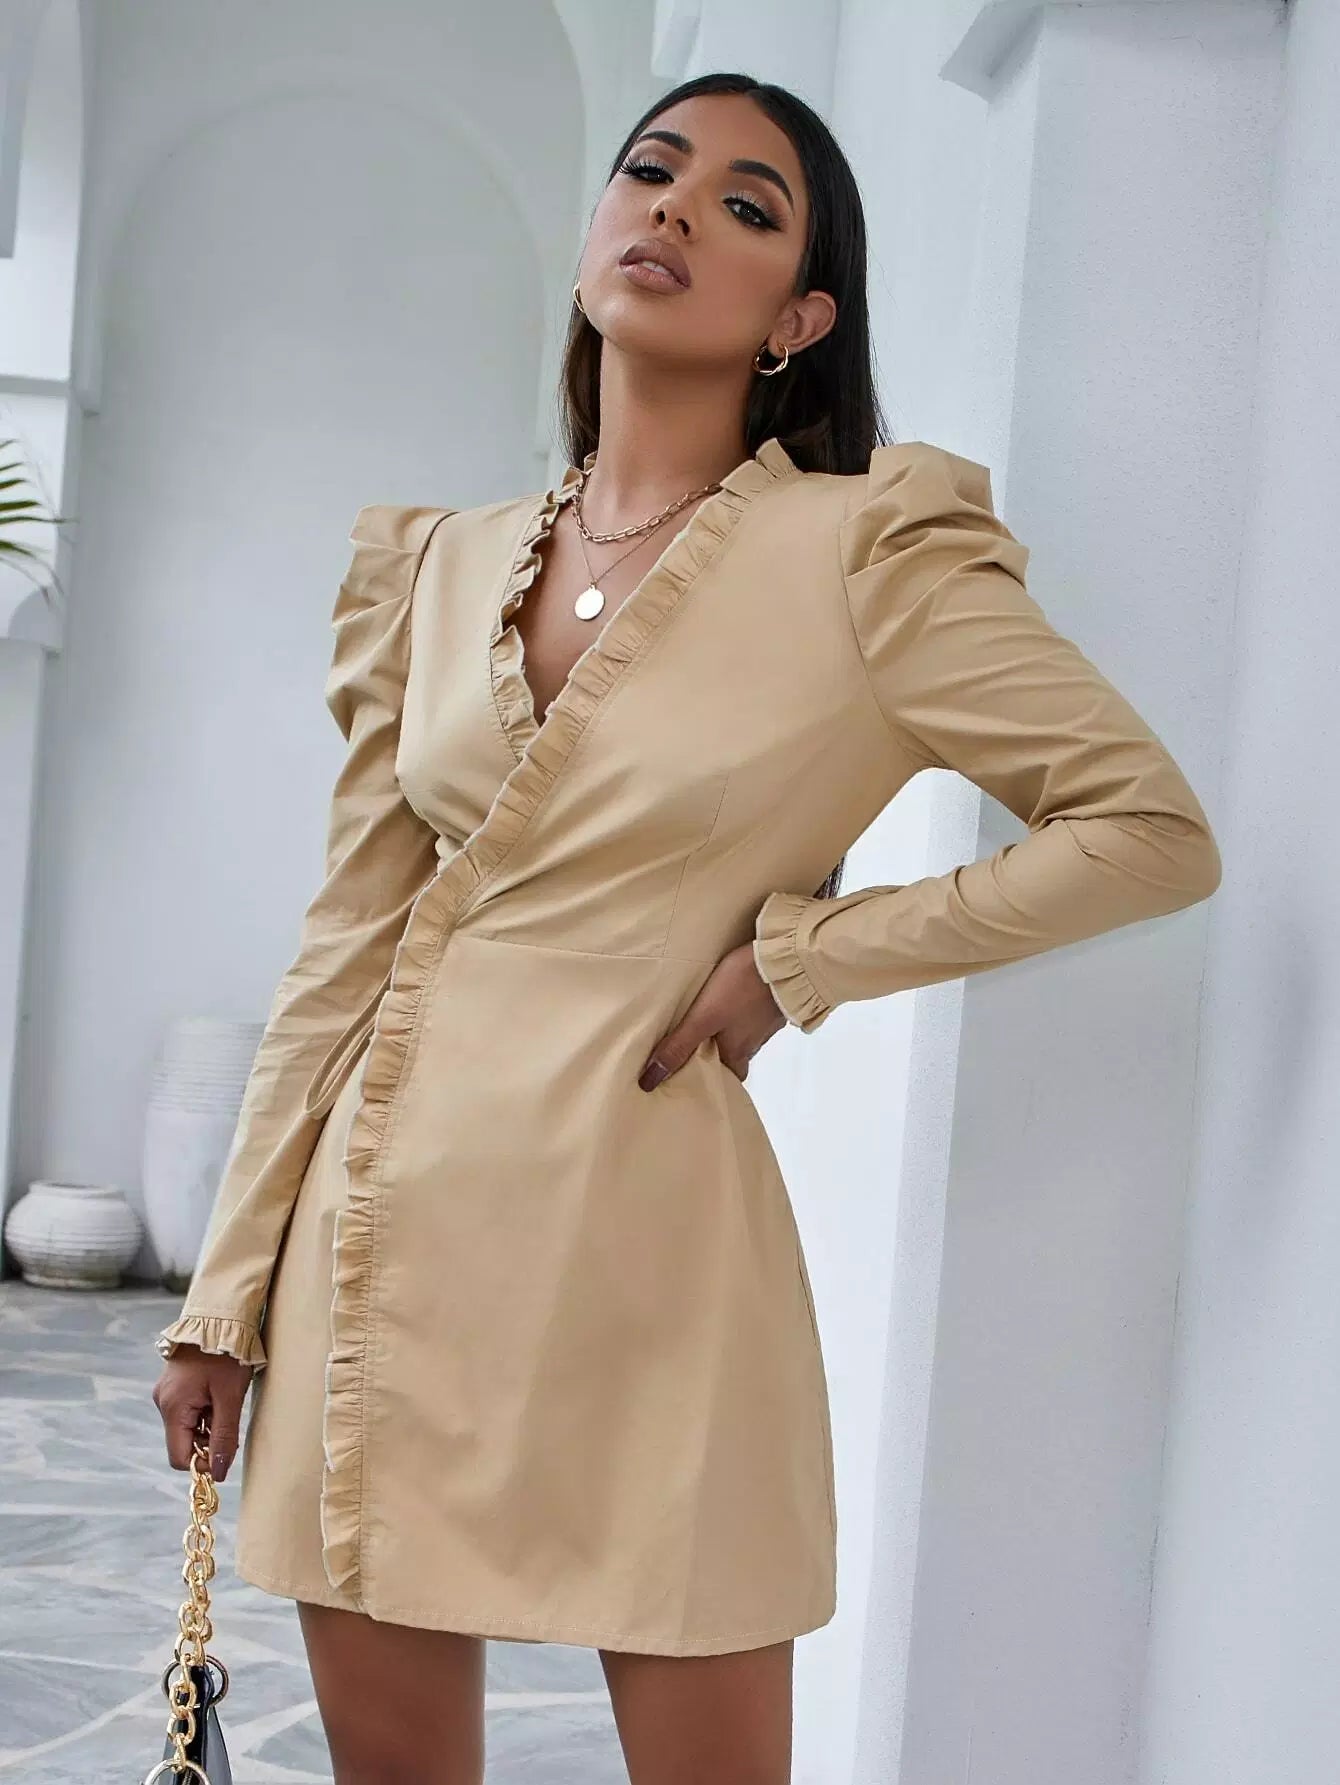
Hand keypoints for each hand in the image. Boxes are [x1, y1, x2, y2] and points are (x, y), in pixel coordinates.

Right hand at [152, 1345, 254, 1481]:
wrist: (220, 1316)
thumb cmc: (226, 1354)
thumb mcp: (230, 1398)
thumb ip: (224, 1437)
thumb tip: (217, 1473)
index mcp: (172, 1407)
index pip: (178, 1457)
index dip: (201, 1462)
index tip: (225, 1452)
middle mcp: (163, 1402)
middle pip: (183, 1441)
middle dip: (208, 1440)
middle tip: (230, 1420)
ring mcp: (167, 1392)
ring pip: (188, 1426)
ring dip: (209, 1424)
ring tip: (226, 1400)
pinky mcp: (175, 1385)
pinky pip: (188, 1410)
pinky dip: (205, 1410)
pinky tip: (219, 1393)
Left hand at [639, 940, 784, 1089]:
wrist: (786, 959)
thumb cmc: (742, 988)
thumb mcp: (704, 1017)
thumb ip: (679, 1046)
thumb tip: (650, 1081)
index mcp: (738, 1052)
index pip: (727, 1078)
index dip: (713, 1079)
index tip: (695, 1076)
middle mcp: (754, 1042)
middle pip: (734, 1055)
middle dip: (717, 1053)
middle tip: (695, 1046)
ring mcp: (766, 1021)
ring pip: (744, 1033)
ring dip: (728, 1030)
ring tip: (707, 1020)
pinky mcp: (772, 1001)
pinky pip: (754, 1014)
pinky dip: (741, 1012)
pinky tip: (731, 1000)